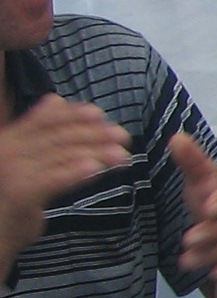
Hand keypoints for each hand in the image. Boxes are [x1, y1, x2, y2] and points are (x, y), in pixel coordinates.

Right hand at [0, 94, 129, 258]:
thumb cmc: (10, 197)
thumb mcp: (23, 160)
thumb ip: (39, 134)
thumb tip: (56, 100)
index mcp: (9, 139)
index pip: (45, 118)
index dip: (74, 115)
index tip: (101, 115)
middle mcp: (7, 151)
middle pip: (59, 137)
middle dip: (95, 134)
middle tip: (123, 136)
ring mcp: (11, 172)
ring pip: (63, 156)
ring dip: (97, 153)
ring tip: (122, 156)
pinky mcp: (21, 194)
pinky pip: (55, 179)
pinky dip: (78, 172)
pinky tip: (97, 169)